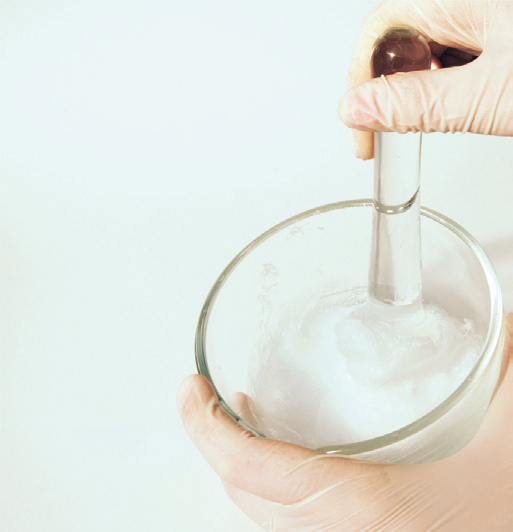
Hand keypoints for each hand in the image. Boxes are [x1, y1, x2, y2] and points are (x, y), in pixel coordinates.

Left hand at [178, 315, 512, 530]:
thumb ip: (500, 363)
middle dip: (217, 442)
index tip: (189, 390)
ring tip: (244, 420)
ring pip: (264, 513)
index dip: (205, 429)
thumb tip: (498, 313)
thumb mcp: (505, 435)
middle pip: (245, 495)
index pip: (250, 471)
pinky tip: (291, 458)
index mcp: (362, 509)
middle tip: (211, 397)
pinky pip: (290, 524)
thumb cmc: (507, 519)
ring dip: (242, 464)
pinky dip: (269, 487)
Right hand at [338, 0, 512, 158]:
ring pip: (430, 54)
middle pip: (401, 41)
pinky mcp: (502, 40)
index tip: (359, 128)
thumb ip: (420, 103)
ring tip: (431, 123)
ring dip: (418, 92)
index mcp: (461, 0)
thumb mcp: (489, 95)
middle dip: (388, 89)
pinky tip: (460, 107)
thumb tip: (355, 108)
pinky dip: (448, 89)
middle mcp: (471, 5)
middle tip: (384, 134)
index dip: (360, 81)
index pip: (380, 28)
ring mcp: (489, 21)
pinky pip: (458, 60)